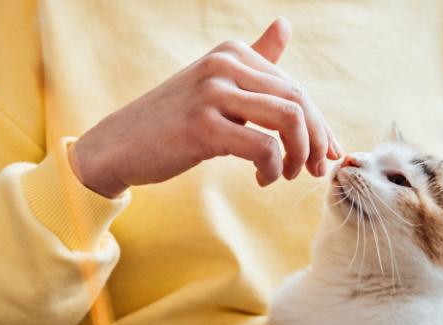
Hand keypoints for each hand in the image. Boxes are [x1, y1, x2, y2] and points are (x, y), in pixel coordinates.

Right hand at [70, 18, 341, 197]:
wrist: (117, 146)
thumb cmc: (169, 122)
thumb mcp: (213, 86)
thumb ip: (252, 61)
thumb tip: (284, 25)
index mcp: (230, 53)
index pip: (294, 87)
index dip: (318, 124)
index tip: (325, 153)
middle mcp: (223, 65)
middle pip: (298, 100)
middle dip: (316, 141)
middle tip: (314, 171)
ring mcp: (212, 94)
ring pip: (289, 119)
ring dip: (299, 155)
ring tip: (288, 176)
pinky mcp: (204, 127)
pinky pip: (264, 147)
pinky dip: (273, 169)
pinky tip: (262, 179)